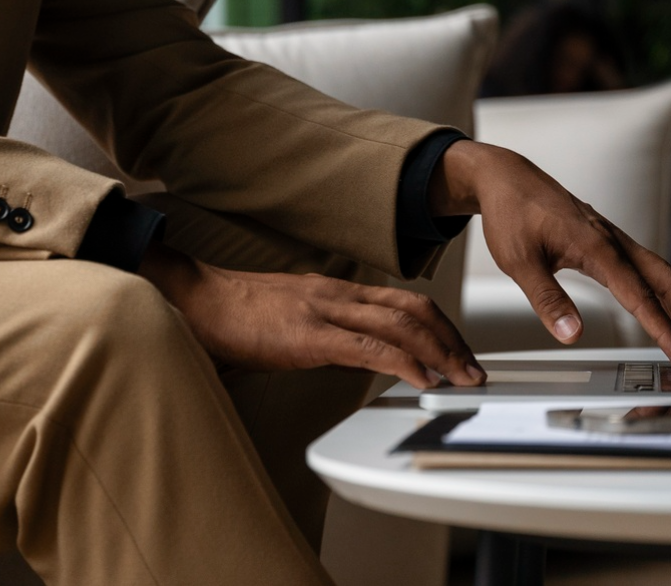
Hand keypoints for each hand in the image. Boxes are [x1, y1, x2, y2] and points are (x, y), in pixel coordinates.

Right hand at [139, 241, 486, 388]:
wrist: (197, 299)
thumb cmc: (234, 314)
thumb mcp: (291, 320)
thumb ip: (325, 335)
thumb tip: (354, 358)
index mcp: (334, 290)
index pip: (402, 301)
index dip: (440, 326)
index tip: (459, 352)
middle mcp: (336, 293)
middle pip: (413, 307)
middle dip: (451, 339)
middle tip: (474, 369)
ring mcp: (324, 310)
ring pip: (399, 322)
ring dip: (440, 352)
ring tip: (460, 378)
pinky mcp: (308, 335)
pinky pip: (367, 347)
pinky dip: (403, 362)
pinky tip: (421, 380)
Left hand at [430, 140, 670, 367]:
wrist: (506, 178)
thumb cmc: (511, 212)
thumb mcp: (518, 260)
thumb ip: (546, 298)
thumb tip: (572, 334)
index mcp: (595, 246)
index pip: (640, 295)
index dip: (664, 329)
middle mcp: (612, 240)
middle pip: (668, 282)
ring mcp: (612, 239)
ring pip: (662, 273)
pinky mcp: (607, 240)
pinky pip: (647, 267)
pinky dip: (664, 294)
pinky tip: (662, 311)